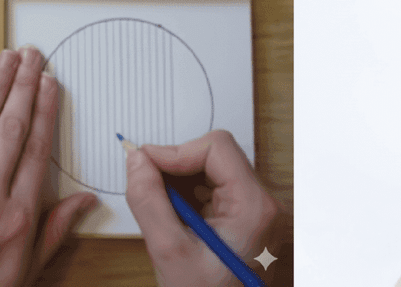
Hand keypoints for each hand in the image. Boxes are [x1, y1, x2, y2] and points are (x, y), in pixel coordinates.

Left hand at [0, 47, 97, 286]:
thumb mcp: (25, 271)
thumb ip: (55, 231)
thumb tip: (84, 203)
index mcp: (18, 216)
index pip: (36, 150)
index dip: (44, 111)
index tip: (50, 85)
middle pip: (11, 128)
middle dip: (23, 86)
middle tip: (33, 57)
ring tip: (8, 59)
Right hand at [125, 130, 278, 286]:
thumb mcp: (169, 252)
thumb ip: (149, 201)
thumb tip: (137, 161)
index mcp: (254, 206)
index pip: (217, 148)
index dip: (175, 151)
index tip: (144, 164)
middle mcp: (263, 202)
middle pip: (216, 155)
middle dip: (176, 167)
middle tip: (147, 187)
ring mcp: (257, 208)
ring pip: (213, 170)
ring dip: (181, 182)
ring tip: (164, 213)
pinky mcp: (247, 215)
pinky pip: (215, 189)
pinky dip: (190, 196)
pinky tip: (177, 220)